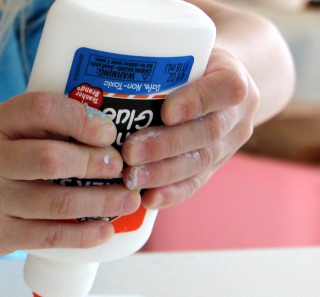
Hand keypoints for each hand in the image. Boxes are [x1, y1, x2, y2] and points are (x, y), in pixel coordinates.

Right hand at [0, 92, 139, 255]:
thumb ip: (33, 128)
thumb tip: (100, 135)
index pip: (37, 110)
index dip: (79, 118)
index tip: (107, 130)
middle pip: (50, 160)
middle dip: (96, 164)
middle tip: (122, 167)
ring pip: (54, 203)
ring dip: (99, 202)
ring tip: (126, 199)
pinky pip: (45, 236)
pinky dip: (80, 234)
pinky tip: (103, 230)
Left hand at [121, 48, 259, 208]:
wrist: (219, 88)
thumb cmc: (189, 68)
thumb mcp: (185, 56)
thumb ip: (159, 65)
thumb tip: (101, 75)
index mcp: (233, 78)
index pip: (226, 88)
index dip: (197, 101)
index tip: (168, 112)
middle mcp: (237, 114)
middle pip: (208, 132)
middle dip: (167, 145)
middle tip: (131, 152)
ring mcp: (229, 145)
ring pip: (200, 161)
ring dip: (163, 172)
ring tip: (132, 178)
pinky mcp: (214, 168)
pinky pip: (196, 183)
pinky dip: (171, 193)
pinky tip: (149, 199)